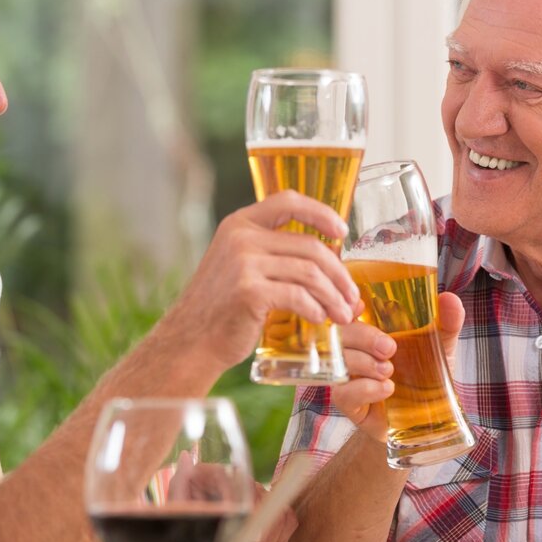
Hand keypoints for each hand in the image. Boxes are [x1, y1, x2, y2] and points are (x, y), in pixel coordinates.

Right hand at [166, 190, 359, 368]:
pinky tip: (320, 319)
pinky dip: (316, 309)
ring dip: (332, 295)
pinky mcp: (249, 290)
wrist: (190, 340)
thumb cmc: (222, 308)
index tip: (341, 232)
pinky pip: (298, 296)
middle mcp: (240, 237)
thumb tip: (327, 259)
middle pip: (309, 245)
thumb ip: (271, 252)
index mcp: (239, 224)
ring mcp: (243, 262)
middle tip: (350, 296)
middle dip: (338, 273)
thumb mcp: (239, 265)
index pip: (288, 201)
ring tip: (342, 314)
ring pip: (309, 272)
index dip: (320, 213)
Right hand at [332, 292, 465, 440]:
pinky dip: (365, 388)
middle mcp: (354, 350)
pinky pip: (342, 392)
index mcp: (370, 330)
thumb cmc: (428, 380)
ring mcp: (347, 376)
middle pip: (338, 333)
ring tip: (389, 372)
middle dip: (362, 336)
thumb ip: (446, 323)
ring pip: (338, 360)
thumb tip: (449, 297)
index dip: (348, 306)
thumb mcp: (441, 348)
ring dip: (364, 363)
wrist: (427, 424)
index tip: (361, 305)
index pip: (347, 311)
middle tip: (390, 348)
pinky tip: (386, 390)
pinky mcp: (347, 403)